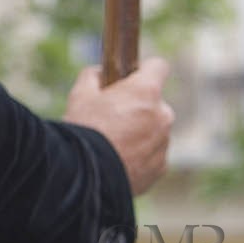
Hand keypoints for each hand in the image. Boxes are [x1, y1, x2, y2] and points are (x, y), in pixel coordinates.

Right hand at [63, 57, 173, 195]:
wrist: (86, 176)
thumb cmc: (83, 130)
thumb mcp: (80, 95)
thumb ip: (92, 76)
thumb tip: (98, 73)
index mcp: (145, 92)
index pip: (158, 66)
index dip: (144, 69)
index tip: (133, 76)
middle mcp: (162, 115)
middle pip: (155, 103)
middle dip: (138, 107)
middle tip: (113, 118)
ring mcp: (164, 142)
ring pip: (154, 130)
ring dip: (140, 133)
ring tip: (112, 145)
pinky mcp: (161, 166)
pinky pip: (153, 155)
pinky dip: (140, 156)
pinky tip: (118, 161)